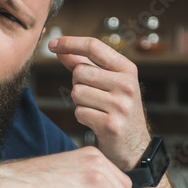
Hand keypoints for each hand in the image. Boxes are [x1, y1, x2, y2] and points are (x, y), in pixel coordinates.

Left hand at [49, 36, 150, 171]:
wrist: (134, 145)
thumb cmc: (118, 109)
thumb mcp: (108, 82)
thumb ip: (84, 64)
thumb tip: (59, 49)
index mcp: (128, 69)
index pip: (94, 46)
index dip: (70, 43)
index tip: (52, 44)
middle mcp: (127, 85)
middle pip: (80, 71)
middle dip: (77, 83)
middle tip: (91, 95)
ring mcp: (121, 105)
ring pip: (77, 92)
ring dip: (79, 102)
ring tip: (96, 108)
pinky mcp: (111, 125)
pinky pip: (79, 112)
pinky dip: (82, 116)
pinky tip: (96, 120)